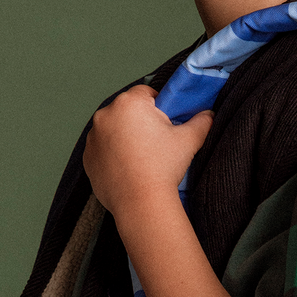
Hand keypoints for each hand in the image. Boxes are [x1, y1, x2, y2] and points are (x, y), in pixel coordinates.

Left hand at [82, 85, 212, 216]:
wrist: (141, 203)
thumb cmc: (163, 168)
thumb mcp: (188, 140)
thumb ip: (201, 121)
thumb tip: (208, 114)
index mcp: (129, 103)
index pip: (146, 93)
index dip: (159, 108)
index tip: (165, 125)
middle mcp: (105, 114)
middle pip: (127, 111)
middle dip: (140, 123)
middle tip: (155, 145)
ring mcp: (93, 137)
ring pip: (113, 130)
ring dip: (124, 137)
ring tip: (140, 159)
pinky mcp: (87, 157)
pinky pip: (102, 150)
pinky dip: (112, 155)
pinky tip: (127, 169)